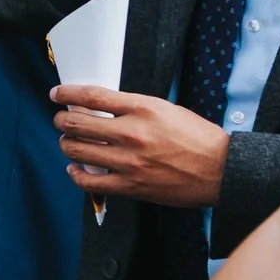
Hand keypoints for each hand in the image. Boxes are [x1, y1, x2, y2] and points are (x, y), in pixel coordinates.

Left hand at [50, 85, 228, 207]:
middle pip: (76, 122)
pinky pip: (89, 181)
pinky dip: (76, 174)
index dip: (67, 93)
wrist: (222, 170)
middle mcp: (132, 133)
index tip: (57, 93)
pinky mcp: (131, 186)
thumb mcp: (167, 109)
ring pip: (76, 150)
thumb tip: (101, 108)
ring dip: (66, 144)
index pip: (92, 96)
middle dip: (61, 119)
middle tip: (60, 119)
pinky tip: (75, 168)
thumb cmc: (198, 138)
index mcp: (143, 109)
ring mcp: (129, 161)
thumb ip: (134, 108)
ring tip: (68, 141)